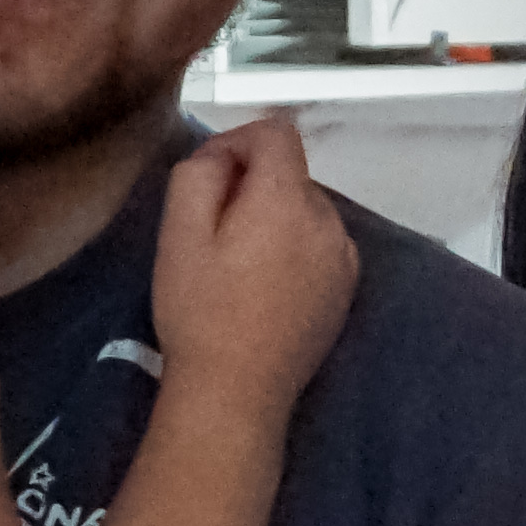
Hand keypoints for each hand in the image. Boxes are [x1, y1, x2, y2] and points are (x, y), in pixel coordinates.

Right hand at [148, 112, 358, 414]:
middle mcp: (328, 220)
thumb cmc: (200, 312)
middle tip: (213, 229)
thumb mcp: (179, 234)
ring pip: (306, 208)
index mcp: (287, 200)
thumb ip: (199, 173)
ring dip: (274, 216)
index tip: (210, 177)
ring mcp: (344, 256)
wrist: (237, 393)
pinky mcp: (346, 287)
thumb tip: (224, 156)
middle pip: (291, 172)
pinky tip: (265, 285)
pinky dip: (295, 246)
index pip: (277, 132)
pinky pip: (320, 242)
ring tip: (238, 264)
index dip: (237, 141)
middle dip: (253, 184)